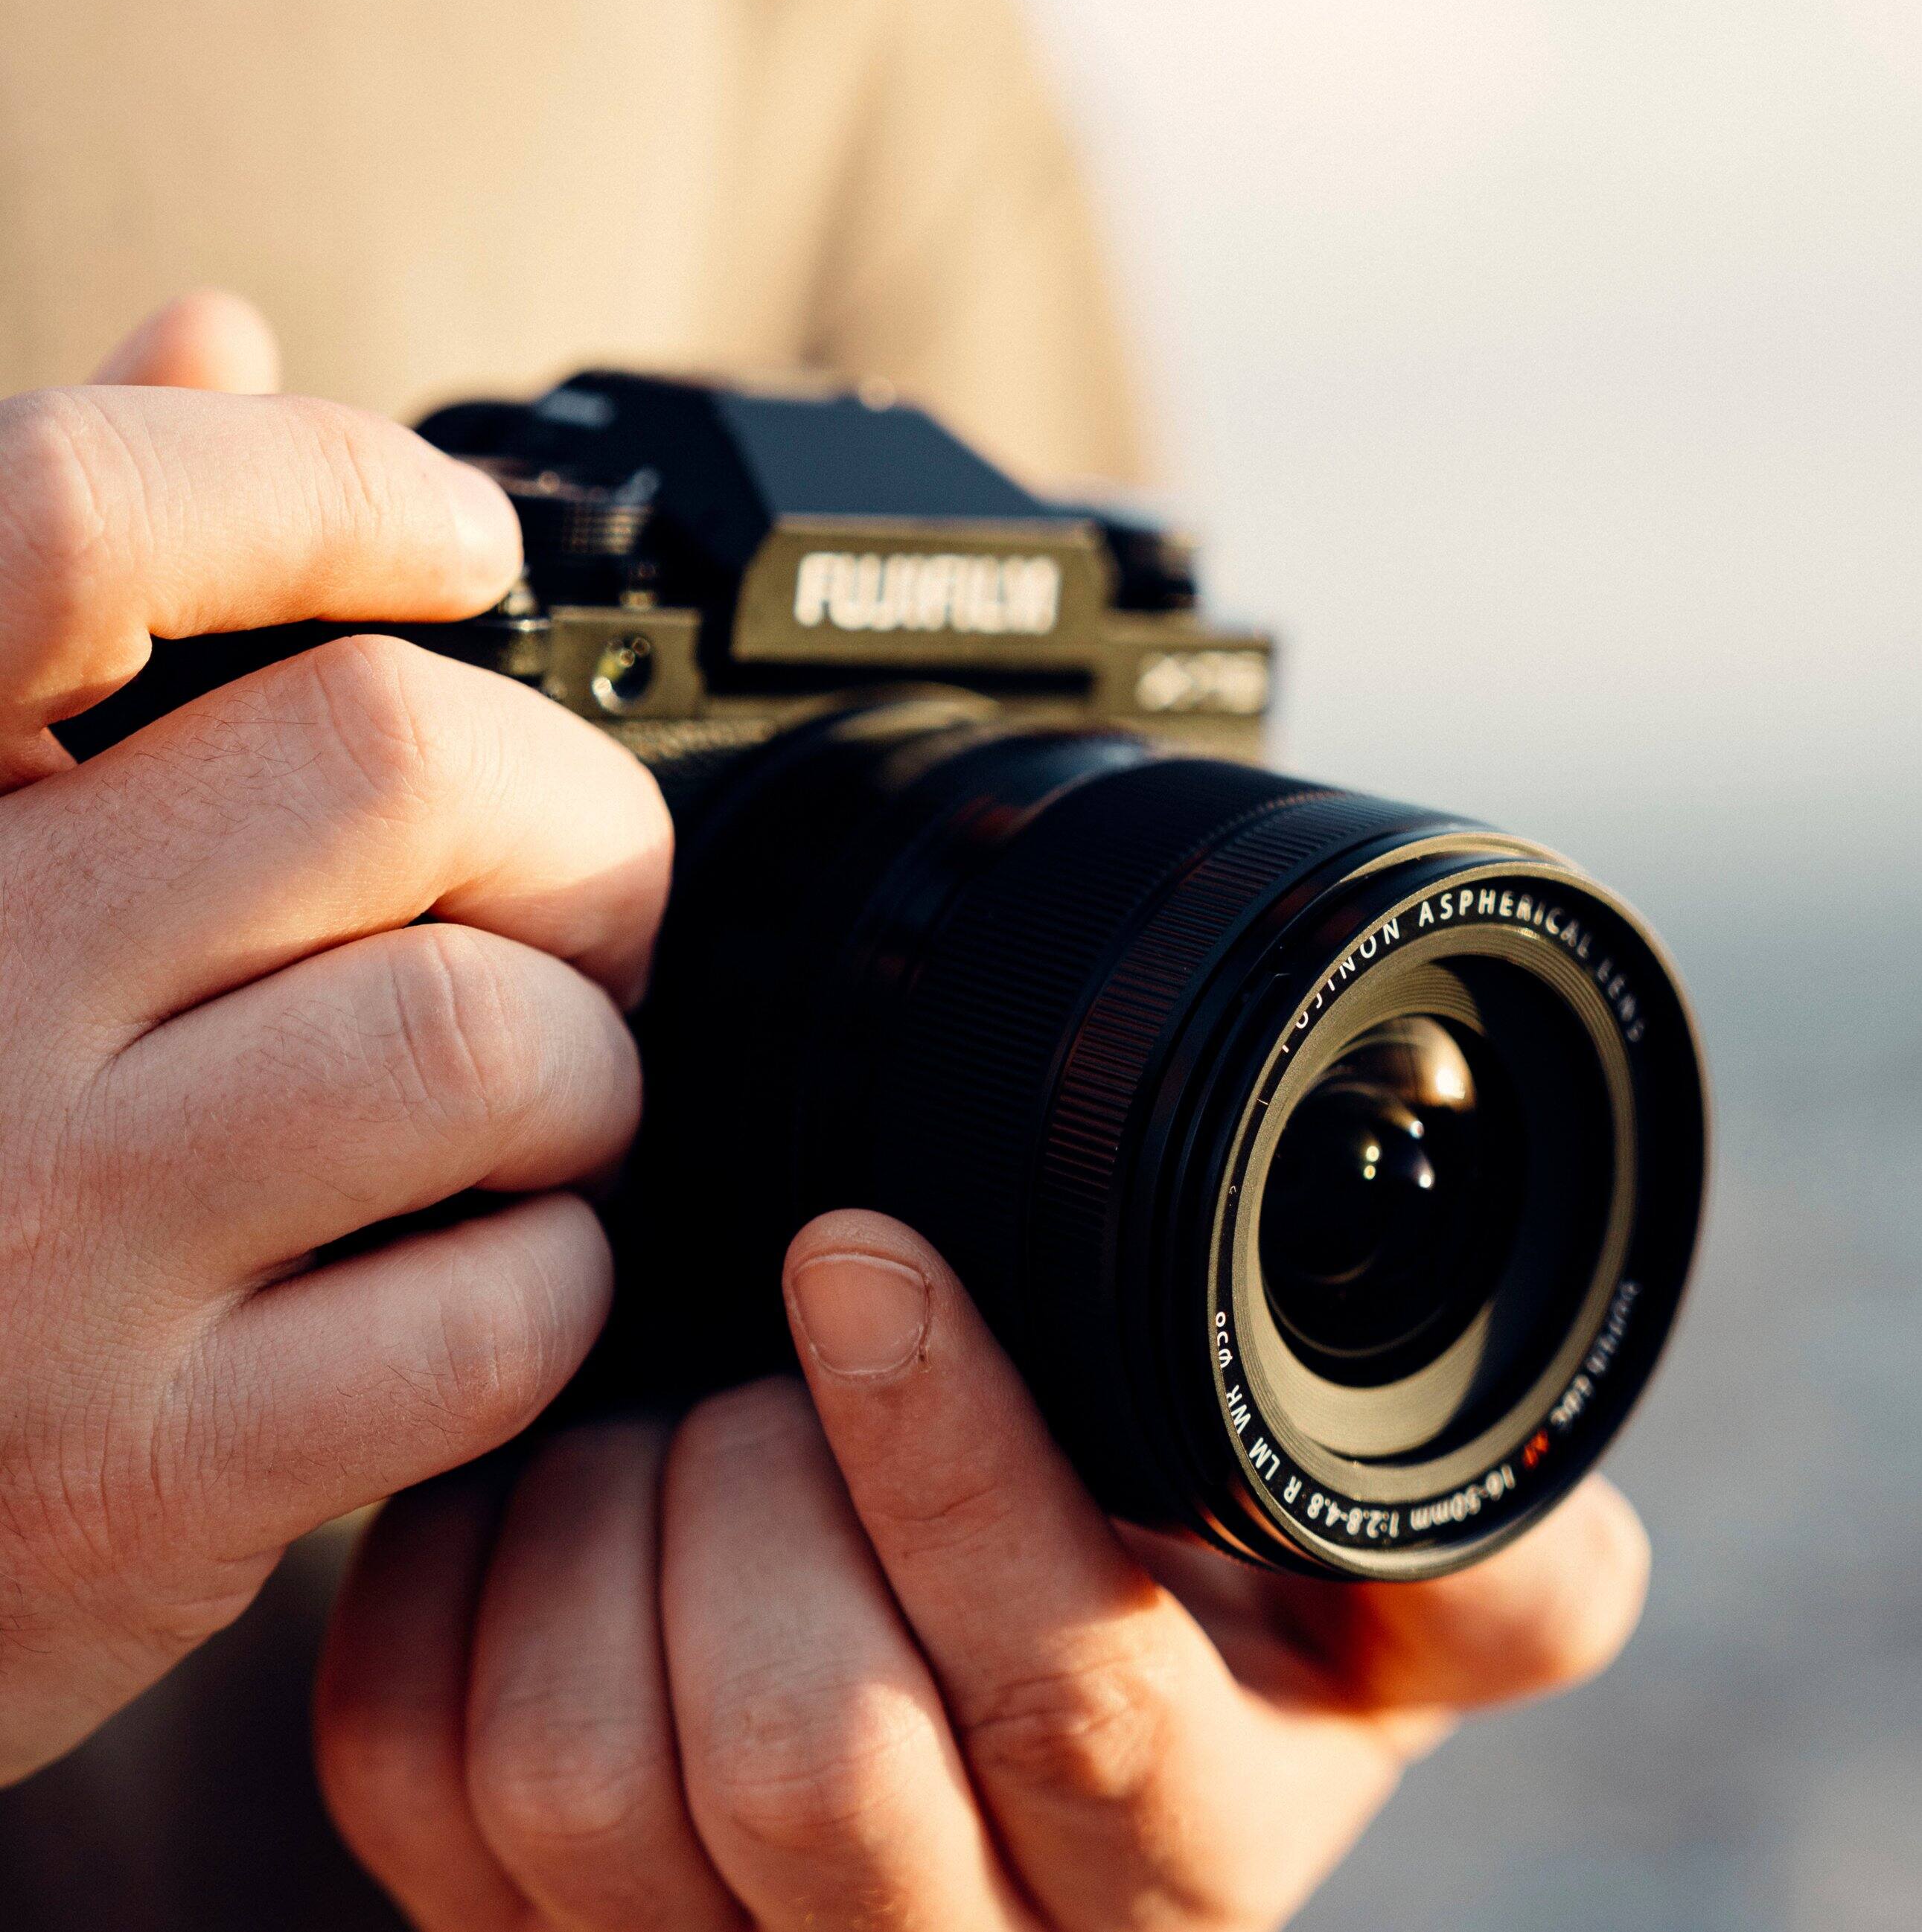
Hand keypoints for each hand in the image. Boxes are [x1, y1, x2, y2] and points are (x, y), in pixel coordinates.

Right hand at [0, 294, 669, 1780]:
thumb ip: (61, 584)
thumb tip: (208, 331)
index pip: (75, 516)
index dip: (316, 483)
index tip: (458, 537)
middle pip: (385, 763)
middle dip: (568, 813)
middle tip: (576, 886)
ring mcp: (31, 1243)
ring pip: (478, 1041)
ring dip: (587, 1060)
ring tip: (538, 1086)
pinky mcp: (137, 1475)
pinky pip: (491, 1312)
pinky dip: (557, 1275)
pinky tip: (486, 1265)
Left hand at [315, 1210, 1648, 1931]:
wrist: (966, 1693)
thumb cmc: (1178, 1592)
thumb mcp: (1360, 1590)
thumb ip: (1479, 1554)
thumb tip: (1559, 1505)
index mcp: (1186, 1850)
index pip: (1073, 1702)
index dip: (951, 1465)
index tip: (858, 1255)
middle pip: (809, 1763)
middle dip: (761, 1487)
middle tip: (774, 1338)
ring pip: (583, 1783)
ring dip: (598, 1521)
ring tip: (667, 1407)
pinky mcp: (518, 1926)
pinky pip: (416, 1771)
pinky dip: (451, 1574)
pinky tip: (544, 1487)